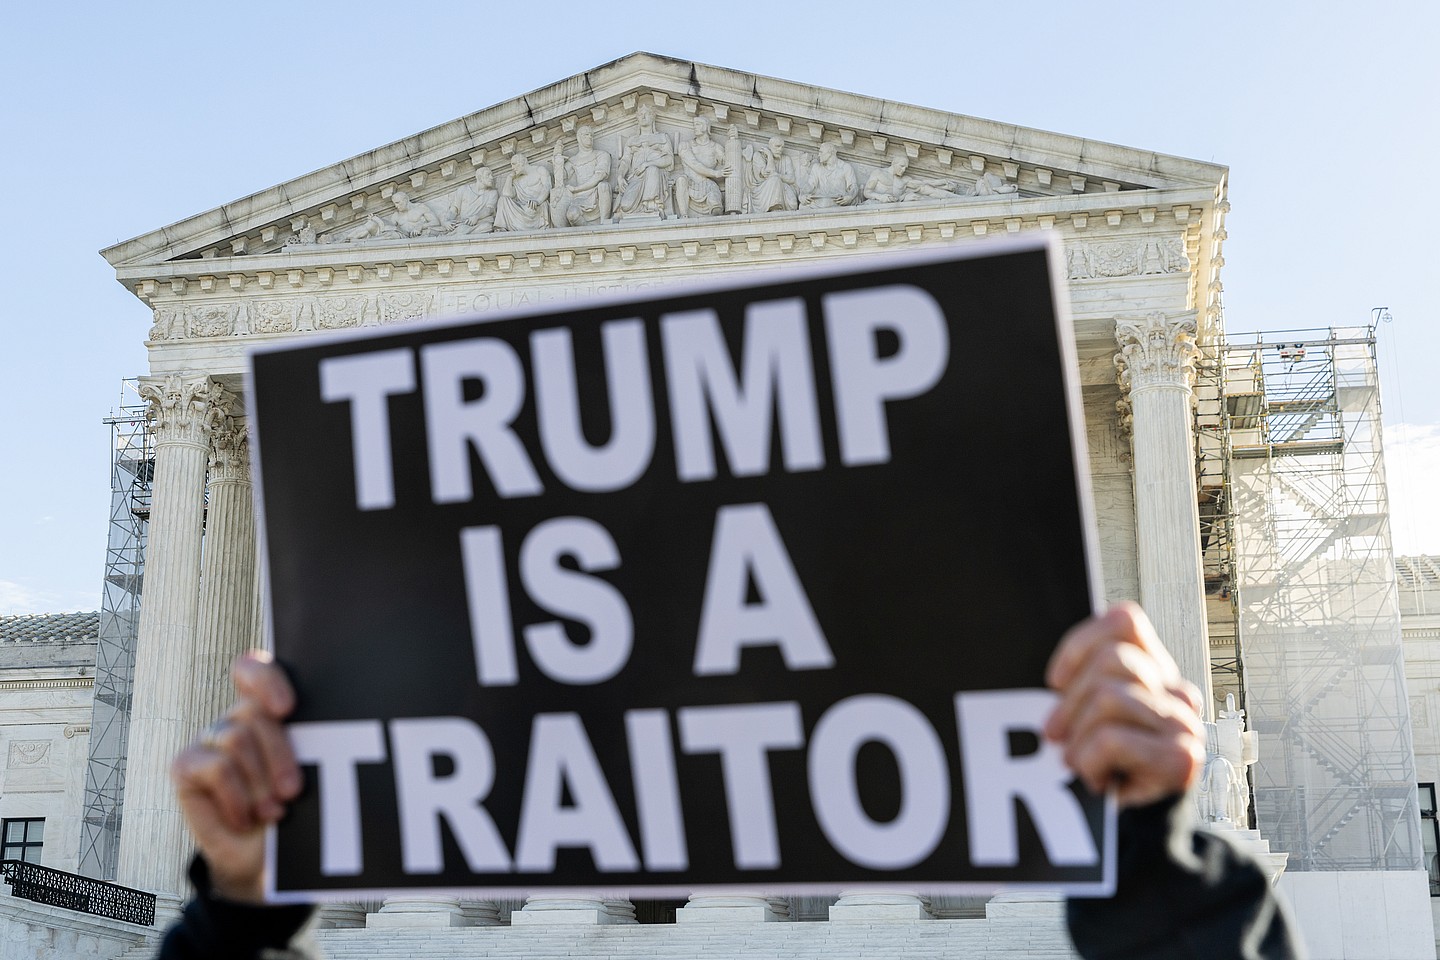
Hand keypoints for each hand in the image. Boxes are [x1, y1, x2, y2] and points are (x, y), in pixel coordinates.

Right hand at [171, 651, 300, 901]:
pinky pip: (216, 769)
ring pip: (237, 739)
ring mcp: (209, 738)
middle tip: (294, 791)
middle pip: (254, 712)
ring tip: (276, 811)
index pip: (254, 669)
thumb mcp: (311, 772)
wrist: (263, 853)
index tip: (287, 708)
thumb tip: (325, 735)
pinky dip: (238, 799)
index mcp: (270, 707)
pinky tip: (248, 819)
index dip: (265, 680)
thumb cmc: (295, 805)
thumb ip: (309, 744)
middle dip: (279, 753)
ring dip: (260, 782)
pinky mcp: (186, 765)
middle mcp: (237, 717)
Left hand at [1043, 602, 1204, 807]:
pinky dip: (1089, 762)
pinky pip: (1112, 740)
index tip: (1055, 682)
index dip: (1081, 644)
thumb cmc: (1098, 767)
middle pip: (1112, 662)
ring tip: (1077, 763)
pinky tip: (1096, 780)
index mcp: (1155, 672)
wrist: (1131, 835)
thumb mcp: (1085, 716)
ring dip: (1078, 737)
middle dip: (1070, 702)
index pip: (1126, 621)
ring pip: (1110, 699)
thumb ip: (1081, 686)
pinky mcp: (1181, 759)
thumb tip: (1052, 681)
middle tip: (1054, 736)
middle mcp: (1177, 693)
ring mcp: (1184, 725)